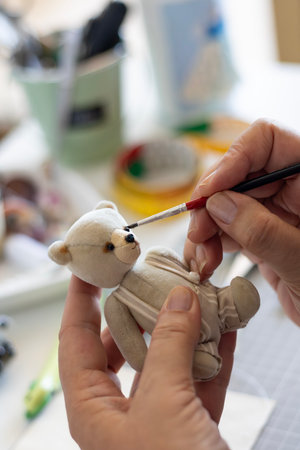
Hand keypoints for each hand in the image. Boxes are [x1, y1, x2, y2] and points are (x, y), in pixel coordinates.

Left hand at [59, 275, 235, 449]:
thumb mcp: (163, 404)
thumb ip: (170, 347)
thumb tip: (180, 299)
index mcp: (93, 408)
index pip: (75, 338)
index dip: (80, 298)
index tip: (89, 266)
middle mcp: (120, 411)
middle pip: (122, 346)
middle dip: (139, 310)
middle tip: (152, 278)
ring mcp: (157, 418)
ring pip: (165, 362)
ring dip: (184, 331)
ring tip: (196, 298)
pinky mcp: (191, 426)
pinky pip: (199, 380)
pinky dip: (213, 356)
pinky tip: (226, 329)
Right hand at [184, 119, 299, 324]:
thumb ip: (264, 231)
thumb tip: (219, 204)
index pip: (268, 141)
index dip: (234, 159)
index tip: (210, 191)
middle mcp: (292, 190)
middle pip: (238, 175)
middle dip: (211, 203)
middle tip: (197, 232)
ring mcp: (276, 214)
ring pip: (227, 203)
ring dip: (206, 229)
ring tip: (202, 258)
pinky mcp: (263, 237)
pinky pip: (229, 230)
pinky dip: (211, 244)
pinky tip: (206, 262)